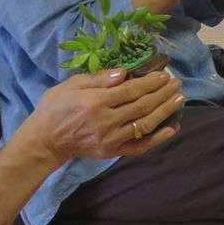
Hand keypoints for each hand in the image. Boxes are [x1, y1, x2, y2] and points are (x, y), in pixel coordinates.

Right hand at [15, 68, 184, 164]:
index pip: (131, 90)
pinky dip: (159, 138)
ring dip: (166, 111)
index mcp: (95, 102)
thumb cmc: (54, 108)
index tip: (165, 75)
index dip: (151, 82)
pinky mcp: (112, 151)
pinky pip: (140, 146)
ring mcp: (110, 139)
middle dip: (163, 93)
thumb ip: (97, 78)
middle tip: (177, 83)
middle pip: (143, 106)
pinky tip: (173, 128)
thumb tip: (124, 73)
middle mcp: (106, 121)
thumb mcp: (70, 85)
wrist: (44, 141)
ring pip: (146, 124)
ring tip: (179, 99)